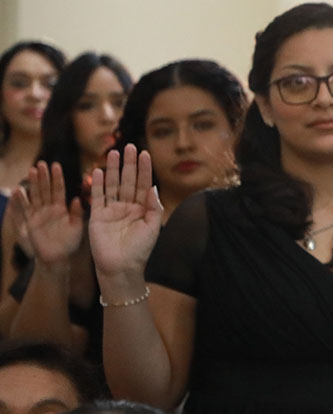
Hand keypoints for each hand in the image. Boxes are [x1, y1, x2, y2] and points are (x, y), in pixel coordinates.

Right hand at [15, 161, 83, 267]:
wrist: (58, 258)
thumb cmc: (70, 243)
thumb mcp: (77, 227)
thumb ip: (77, 214)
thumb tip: (76, 199)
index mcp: (62, 208)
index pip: (59, 189)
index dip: (57, 178)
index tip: (56, 165)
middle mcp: (49, 209)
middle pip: (45, 189)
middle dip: (43, 176)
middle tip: (41, 163)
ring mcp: (39, 214)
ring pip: (35, 196)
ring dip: (33, 184)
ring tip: (32, 171)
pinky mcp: (30, 222)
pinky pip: (25, 210)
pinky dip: (22, 200)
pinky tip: (19, 190)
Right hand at [89, 145, 163, 278]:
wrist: (121, 267)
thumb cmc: (140, 250)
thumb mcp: (152, 227)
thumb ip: (153, 207)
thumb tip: (153, 187)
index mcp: (142, 209)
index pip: (143, 184)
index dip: (144, 169)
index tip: (145, 154)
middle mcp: (127, 207)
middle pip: (128, 180)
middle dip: (129, 164)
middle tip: (130, 146)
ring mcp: (112, 210)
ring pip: (112, 184)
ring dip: (113, 169)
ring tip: (114, 152)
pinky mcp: (97, 215)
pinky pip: (98, 196)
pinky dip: (98, 184)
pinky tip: (99, 171)